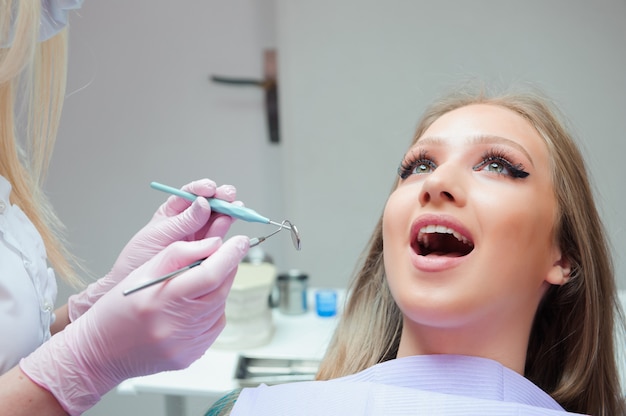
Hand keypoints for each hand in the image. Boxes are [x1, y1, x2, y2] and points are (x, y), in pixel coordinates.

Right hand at [21, 235, 248, 414]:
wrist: (100, 353)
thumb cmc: (118, 308)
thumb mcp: (142, 271)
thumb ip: (180, 253)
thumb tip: (215, 244)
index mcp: (162, 299)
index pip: (211, 273)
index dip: (231, 254)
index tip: (240, 241)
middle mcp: (176, 325)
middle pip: (221, 289)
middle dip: (227, 268)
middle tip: (225, 255)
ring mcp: (186, 344)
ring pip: (220, 307)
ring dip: (218, 290)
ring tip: (197, 284)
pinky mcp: (191, 355)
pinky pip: (213, 326)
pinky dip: (211, 311)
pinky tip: (193, 307)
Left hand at [68, 179, 237, 320]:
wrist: (138, 286)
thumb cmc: (139, 259)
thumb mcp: (158, 235)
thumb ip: (182, 221)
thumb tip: (203, 204)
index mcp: (172, 211)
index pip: (189, 193)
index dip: (201, 188)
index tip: (209, 189)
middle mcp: (188, 221)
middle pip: (208, 203)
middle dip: (220, 197)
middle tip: (228, 196)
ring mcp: (198, 235)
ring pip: (217, 217)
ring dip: (227, 211)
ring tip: (235, 209)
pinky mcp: (206, 249)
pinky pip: (218, 235)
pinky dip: (226, 228)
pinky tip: (231, 221)